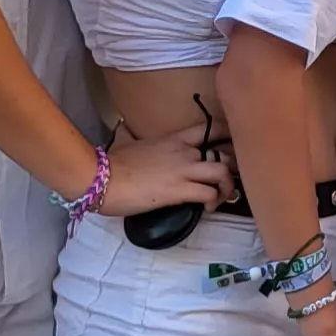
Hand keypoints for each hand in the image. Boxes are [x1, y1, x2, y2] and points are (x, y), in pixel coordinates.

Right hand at [89, 115, 232, 217]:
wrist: (101, 179)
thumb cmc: (112, 163)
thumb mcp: (127, 142)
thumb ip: (133, 135)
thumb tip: (123, 129)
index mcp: (175, 138)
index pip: (212, 127)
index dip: (229, 135)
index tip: (234, 145)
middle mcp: (185, 151)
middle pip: (225, 151)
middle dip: (234, 166)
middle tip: (230, 178)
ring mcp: (183, 170)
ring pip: (223, 172)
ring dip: (228, 186)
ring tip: (221, 196)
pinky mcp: (180, 190)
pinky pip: (209, 194)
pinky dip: (214, 202)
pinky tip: (208, 208)